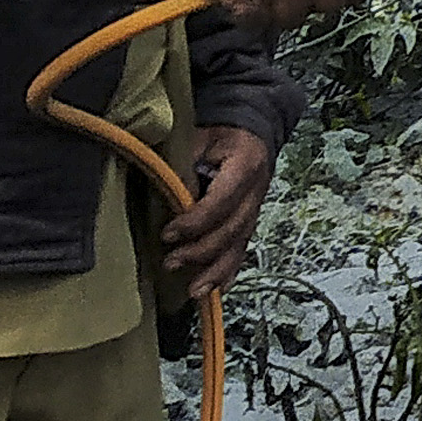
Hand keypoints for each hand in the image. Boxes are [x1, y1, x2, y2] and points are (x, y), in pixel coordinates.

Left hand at [161, 127, 273, 299]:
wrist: (251, 128)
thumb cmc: (219, 133)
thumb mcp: (199, 138)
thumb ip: (183, 165)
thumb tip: (164, 197)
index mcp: (246, 165)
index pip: (222, 201)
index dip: (195, 221)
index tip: (166, 234)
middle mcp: (257, 191)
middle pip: (233, 229)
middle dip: (201, 251)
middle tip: (170, 262)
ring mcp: (256, 208)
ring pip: (240, 245)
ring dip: (216, 270)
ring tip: (193, 291)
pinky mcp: (250, 220)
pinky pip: (243, 250)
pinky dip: (229, 272)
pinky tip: (216, 290)